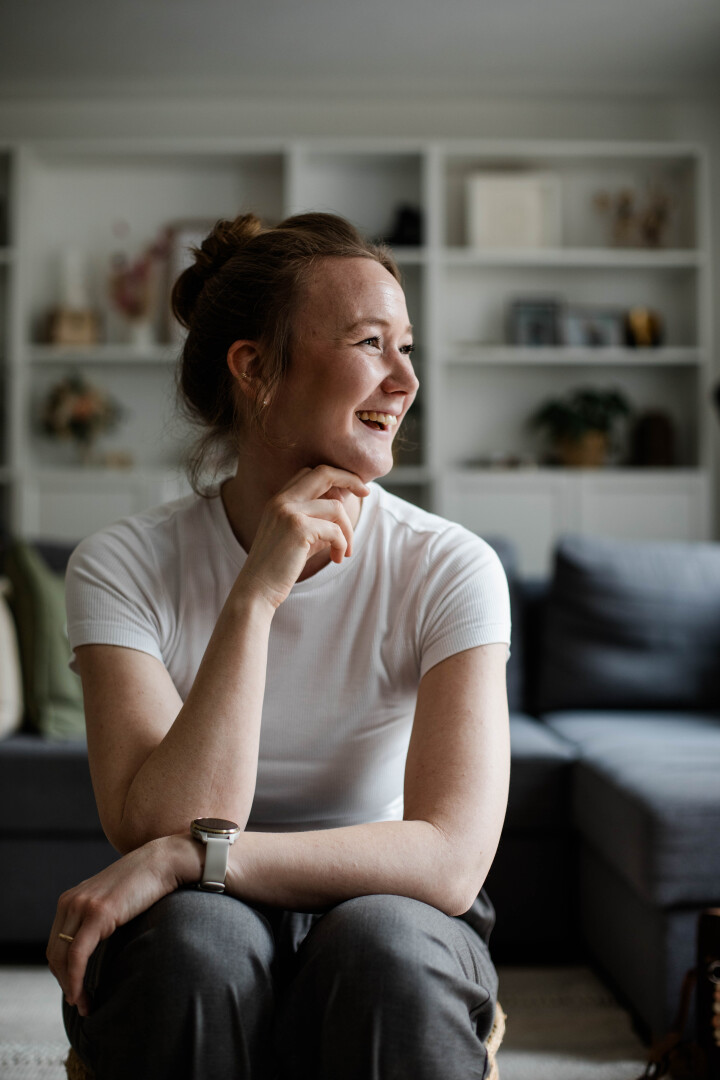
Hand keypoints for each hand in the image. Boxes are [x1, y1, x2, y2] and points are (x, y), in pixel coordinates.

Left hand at [47, 833, 198, 1015]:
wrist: (164, 861)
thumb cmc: (145, 884)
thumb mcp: (112, 902)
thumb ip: (98, 919)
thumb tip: (98, 947)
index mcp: (71, 899)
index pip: (56, 944)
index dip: (62, 972)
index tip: (75, 991)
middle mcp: (71, 901)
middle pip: (55, 953)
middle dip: (64, 982)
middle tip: (80, 1003)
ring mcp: (82, 906)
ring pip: (62, 957)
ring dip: (70, 986)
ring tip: (84, 1004)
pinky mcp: (98, 913)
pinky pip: (77, 955)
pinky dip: (75, 980)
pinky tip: (82, 995)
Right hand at [238, 465, 368, 608]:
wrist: (257, 589)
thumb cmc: (280, 567)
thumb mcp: (300, 538)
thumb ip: (318, 520)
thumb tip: (342, 506)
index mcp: (279, 500)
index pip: (311, 473)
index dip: (335, 478)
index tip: (351, 491)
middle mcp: (282, 500)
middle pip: (324, 473)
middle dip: (351, 479)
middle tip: (367, 493)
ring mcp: (289, 512)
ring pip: (336, 507)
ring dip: (348, 530)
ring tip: (346, 551)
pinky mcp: (299, 529)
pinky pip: (335, 530)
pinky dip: (342, 544)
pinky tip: (337, 558)